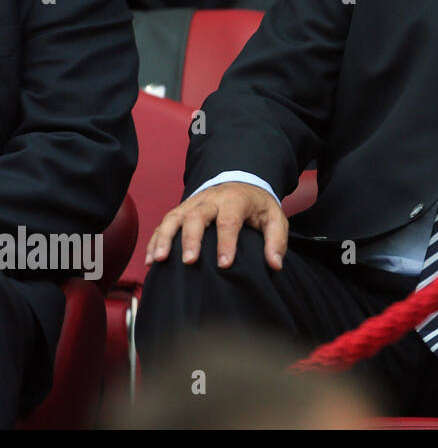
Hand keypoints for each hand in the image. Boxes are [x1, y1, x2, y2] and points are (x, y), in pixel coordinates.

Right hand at [145, 181, 287, 270]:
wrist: (241, 182)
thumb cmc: (257, 206)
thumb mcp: (275, 217)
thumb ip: (276, 240)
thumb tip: (275, 264)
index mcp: (236, 200)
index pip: (229, 220)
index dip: (226, 243)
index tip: (224, 264)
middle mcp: (211, 199)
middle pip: (197, 215)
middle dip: (191, 239)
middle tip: (189, 261)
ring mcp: (193, 203)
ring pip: (174, 217)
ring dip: (164, 238)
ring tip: (158, 260)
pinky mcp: (181, 209)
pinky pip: (164, 223)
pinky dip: (155, 240)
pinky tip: (150, 260)